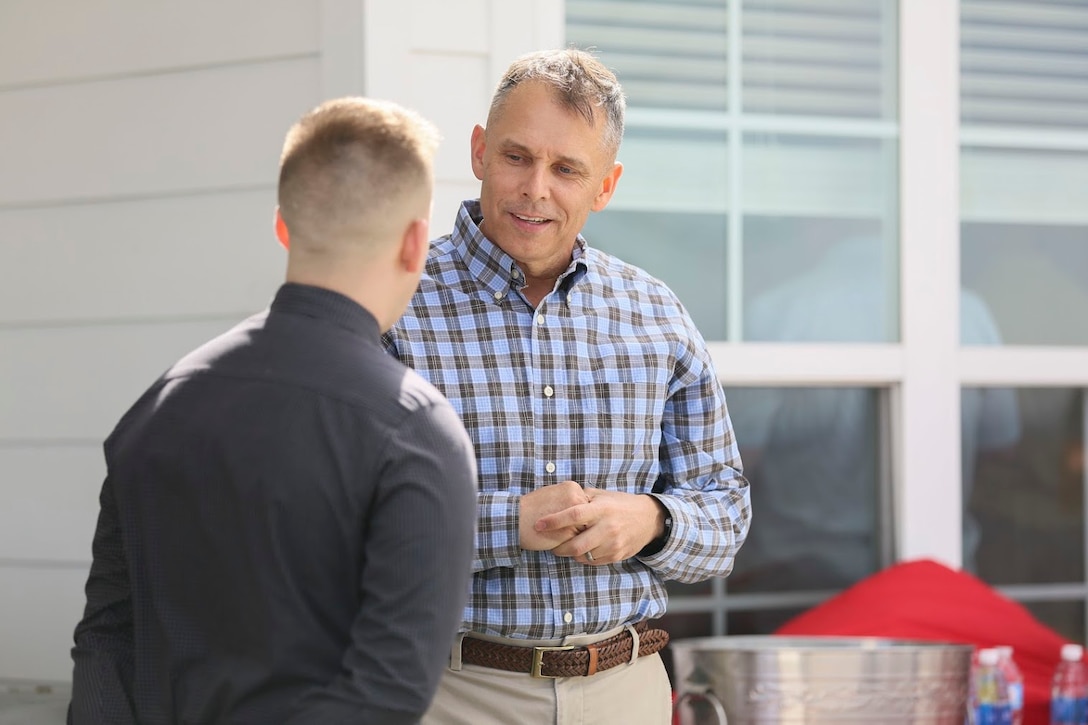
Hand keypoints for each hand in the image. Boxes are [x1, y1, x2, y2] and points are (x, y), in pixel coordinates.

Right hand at [519, 481, 590, 550]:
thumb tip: (581, 509)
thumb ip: (568, 499)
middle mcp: (577, 499)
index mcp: (573, 488)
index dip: (574, 514)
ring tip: (558, 532)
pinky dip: (568, 542)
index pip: (584, 504)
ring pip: (583, 529)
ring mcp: (575, 516)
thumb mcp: (552, 494)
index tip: (563, 516)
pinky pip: (576, 540)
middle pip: (587, 516)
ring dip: (574, 534)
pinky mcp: (570, 532)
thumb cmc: (531, 508)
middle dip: (578, 524)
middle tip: (562, 526)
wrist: (515, 519)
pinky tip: (556, 539)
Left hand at [537, 489, 664, 564]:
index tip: (538, 524)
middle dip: (558, 547)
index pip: (574, 515)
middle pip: (575, 545)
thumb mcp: (602, 495)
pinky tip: (580, 550)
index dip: (554, 521)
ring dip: (569, 553)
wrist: (648, 519)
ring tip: (565, 547)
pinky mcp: (616, 555)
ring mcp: (613, 544)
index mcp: (601, 509)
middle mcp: (607, 527)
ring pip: (582, 556)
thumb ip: (581, 497)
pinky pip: (592, 561)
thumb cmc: (620, 504)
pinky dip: (582, 557)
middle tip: (550, 544)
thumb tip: (558, 497)